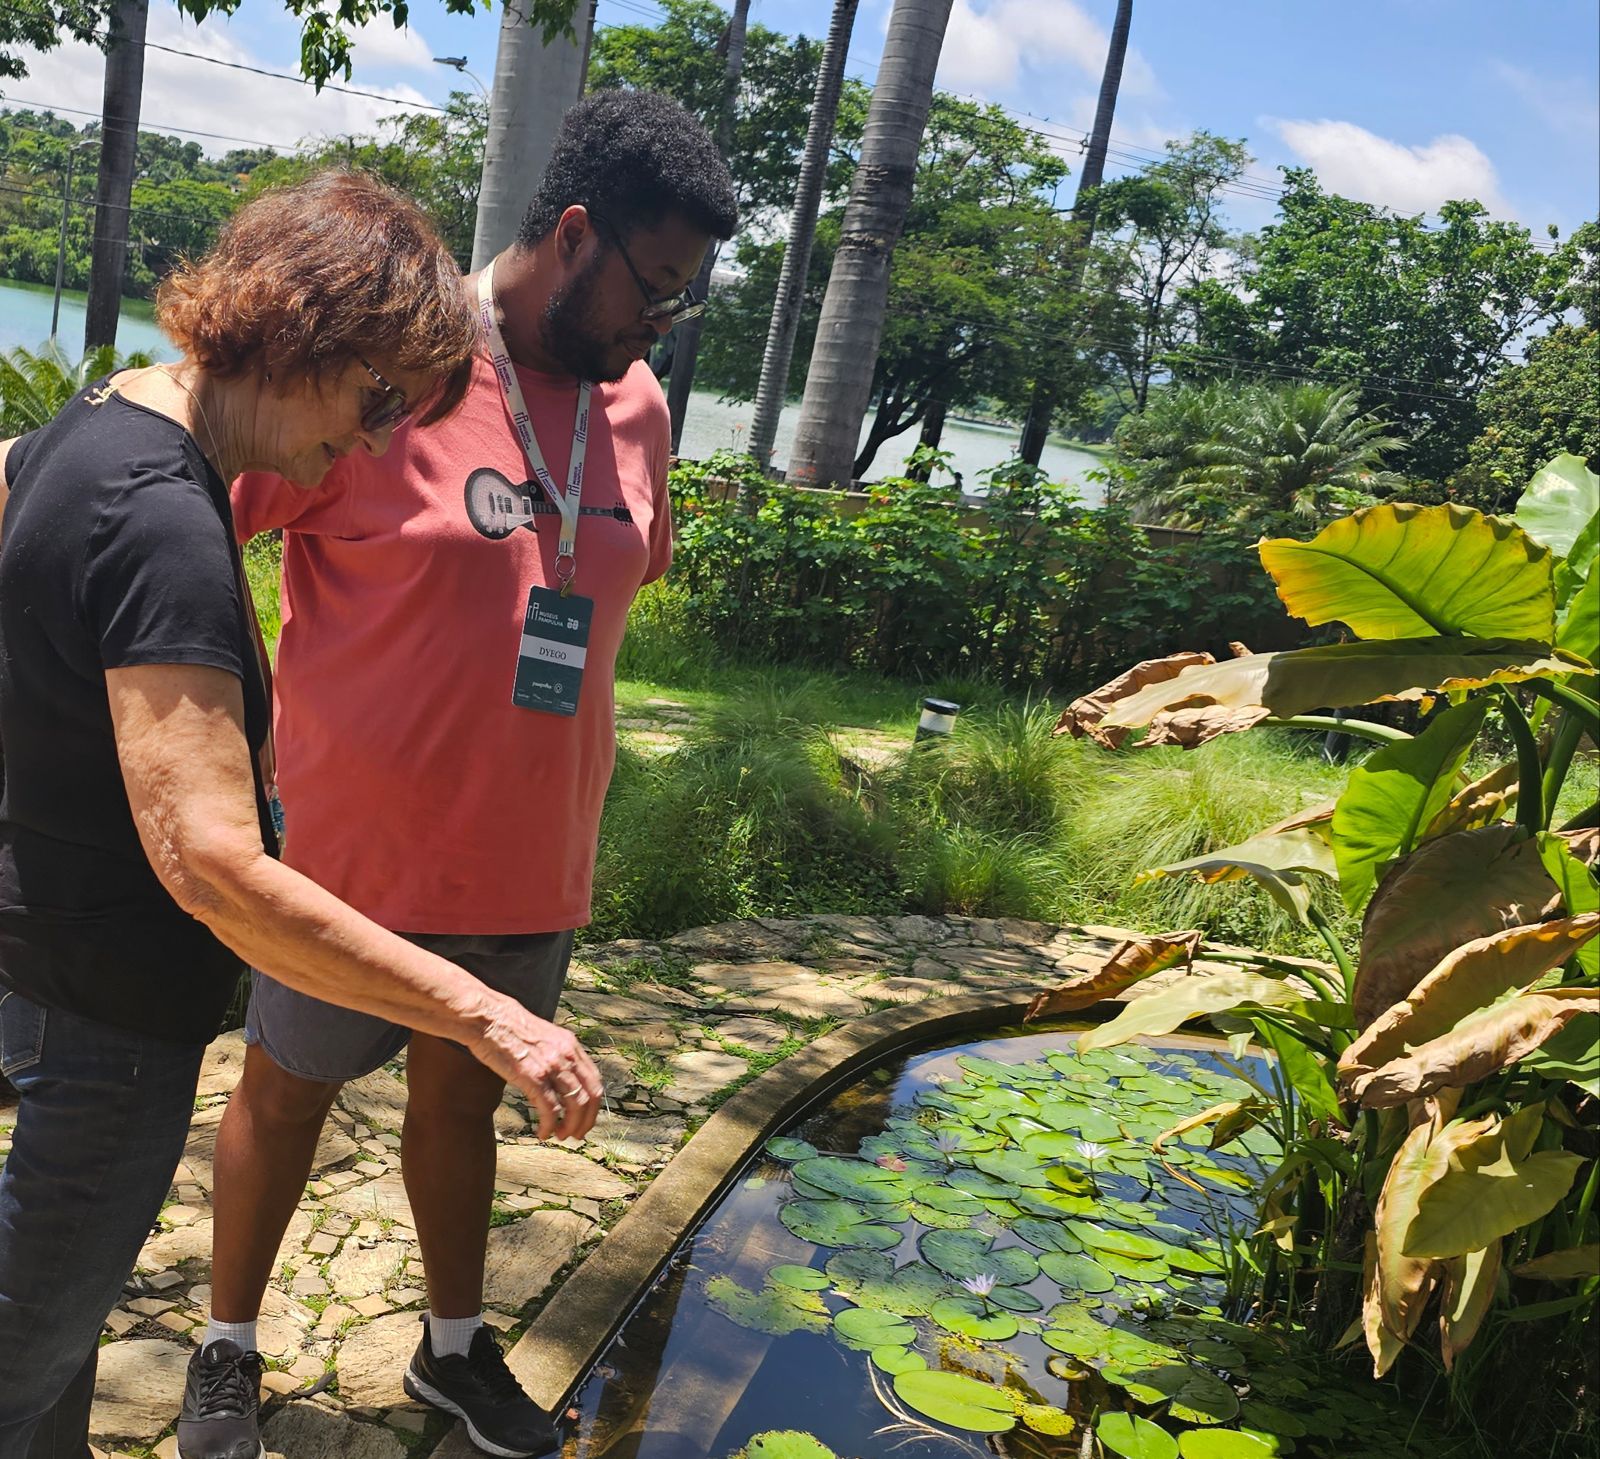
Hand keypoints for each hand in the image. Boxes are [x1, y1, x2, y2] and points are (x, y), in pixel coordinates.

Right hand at [472, 999, 603, 1140]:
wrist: (489, 1018)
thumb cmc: (510, 1029)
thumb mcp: (544, 1037)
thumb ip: (556, 1055)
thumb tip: (561, 1078)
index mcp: (571, 1045)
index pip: (594, 1081)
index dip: (592, 1106)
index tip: (585, 1119)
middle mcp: (567, 1055)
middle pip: (590, 1096)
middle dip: (586, 1121)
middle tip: (576, 1135)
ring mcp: (551, 1066)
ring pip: (574, 1105)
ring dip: (570, 1126)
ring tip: (560, 1136)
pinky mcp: (533, 1077)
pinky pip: (550, 1109)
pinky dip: (549, 1125)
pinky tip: (542, 1133)